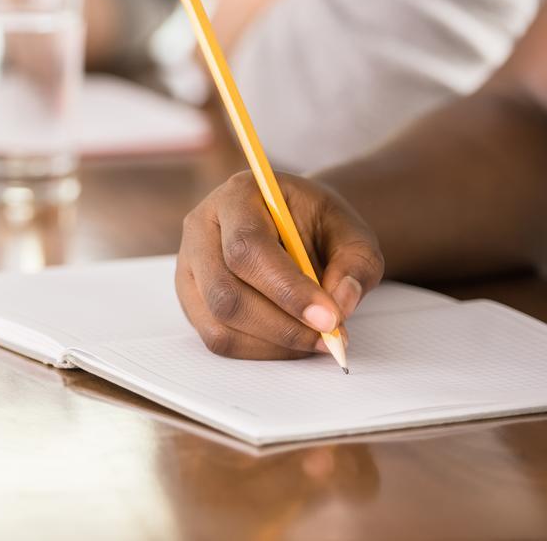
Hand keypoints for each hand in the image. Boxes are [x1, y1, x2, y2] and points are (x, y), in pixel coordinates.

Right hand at [176, 171, 383, 358]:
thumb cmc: (320, 226)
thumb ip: (356, 263)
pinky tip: (291, 339)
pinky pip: (218, 337)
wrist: (297, 226)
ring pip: (219, 321)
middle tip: (330, 337)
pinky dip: (261, 350)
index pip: (248, 247)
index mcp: (237, 196)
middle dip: (282, 326)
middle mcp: (201, 228)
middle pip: (225, 291)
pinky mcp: (192, 298)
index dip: (287, 289)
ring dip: (274, 342)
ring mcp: (190, 265)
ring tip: (316, 338)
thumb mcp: (352, 232)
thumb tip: (341, 304)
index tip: (330, 318)